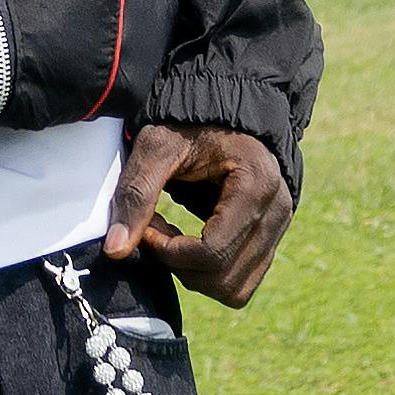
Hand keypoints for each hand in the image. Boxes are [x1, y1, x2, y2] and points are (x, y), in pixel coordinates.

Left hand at [110, 119, 294, 305]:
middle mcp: (277, 210)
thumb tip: (115, 251)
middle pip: (224, 277)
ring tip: (170, 236)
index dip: (169, 252)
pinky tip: (187, 241)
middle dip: (178, 264)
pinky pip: (242, 280)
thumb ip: (136, 194)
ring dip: (193, 274)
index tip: (145, 228)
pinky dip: (209, 273)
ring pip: (235, 289)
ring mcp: (279, 226)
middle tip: (153, 229)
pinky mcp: (271, 237)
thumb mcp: (157, 146)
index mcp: (256, 184)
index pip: (212, 251)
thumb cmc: (189, 120)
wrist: (222, 105)